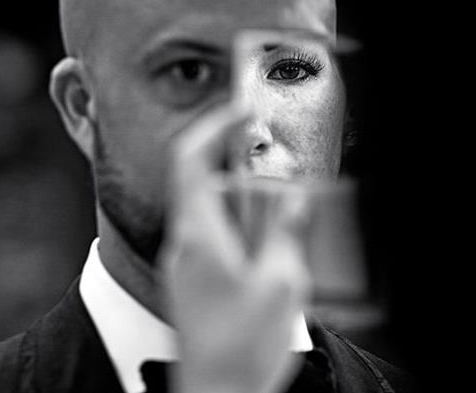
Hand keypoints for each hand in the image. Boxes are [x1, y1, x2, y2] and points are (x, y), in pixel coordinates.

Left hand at [158, 104, 311, 392]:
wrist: (215, 392)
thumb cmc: (237, 349)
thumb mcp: (280, 285)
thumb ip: (284, 232)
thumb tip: (291, 197)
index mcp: (197, 233)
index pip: (190, 159)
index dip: (212, 127)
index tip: (239, 111)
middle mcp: (183, 243)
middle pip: (202, 183)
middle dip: (235, 167)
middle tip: (269, 166)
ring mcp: (185, 262)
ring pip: (210, 211)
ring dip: (240, 202)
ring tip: (273, 215)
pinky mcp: (193, 280)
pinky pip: (213, 237)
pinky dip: (237, 229)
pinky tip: (262, 251)